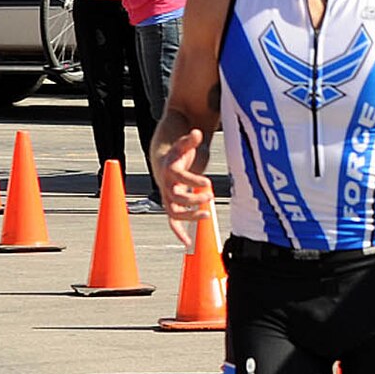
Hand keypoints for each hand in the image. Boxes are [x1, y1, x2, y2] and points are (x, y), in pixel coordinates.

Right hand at [158, 129, 214, 247]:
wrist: (164, 163)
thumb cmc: (177, 155)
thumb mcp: (183, 145)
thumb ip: (190, 140)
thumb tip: (197, 132)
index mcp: (169, 171)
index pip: (179, 177)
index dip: (193, 180)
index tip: (208, 183)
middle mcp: (166, 185)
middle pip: (176, 197)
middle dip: (193, 199)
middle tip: (210, 196)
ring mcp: (168, 197)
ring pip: (174, 212)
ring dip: (190, 216)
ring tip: (208, 214)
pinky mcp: (171, 205)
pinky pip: (172, 221)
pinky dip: (178, 231)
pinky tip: (187, 242)